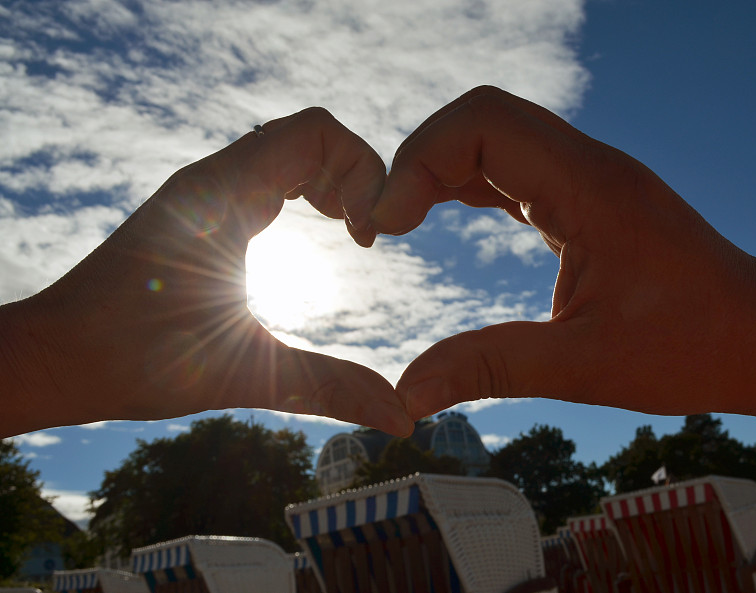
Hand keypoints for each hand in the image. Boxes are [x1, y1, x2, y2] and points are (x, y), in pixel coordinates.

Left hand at [1, 108, 412, 437]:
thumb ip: (330, 389)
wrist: (56, 356)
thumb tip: (402, 418)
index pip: (316, 132)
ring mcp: (200, 191)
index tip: (368, 238)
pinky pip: (261, 174)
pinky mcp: (195, 209)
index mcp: (224, 196)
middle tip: (364, 235)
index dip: (362, 171)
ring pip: (283, 150)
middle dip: (353, 176)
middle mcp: (211, 179)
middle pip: (306, 135)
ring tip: (347, 233)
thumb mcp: (244, 373)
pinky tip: (308, 238)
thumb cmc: (134, 359)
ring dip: (326, 182)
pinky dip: (300, 191)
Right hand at [372, 86, 755, 424]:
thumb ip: (489, 370)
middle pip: (481, 117)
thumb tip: (407, 394)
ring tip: (402, 222)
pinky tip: (441, 213)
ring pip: (494, 135)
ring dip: (439, 168)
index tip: (389, 227)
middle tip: (387, 224)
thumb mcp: (583, 367)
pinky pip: (512, 166)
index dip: (418, 162)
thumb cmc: (690, 347)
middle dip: (419, 160)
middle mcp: (588, 166)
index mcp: (590, 189)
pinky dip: (466, 181)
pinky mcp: (584, 194)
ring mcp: (588, 175)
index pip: (483, 125)